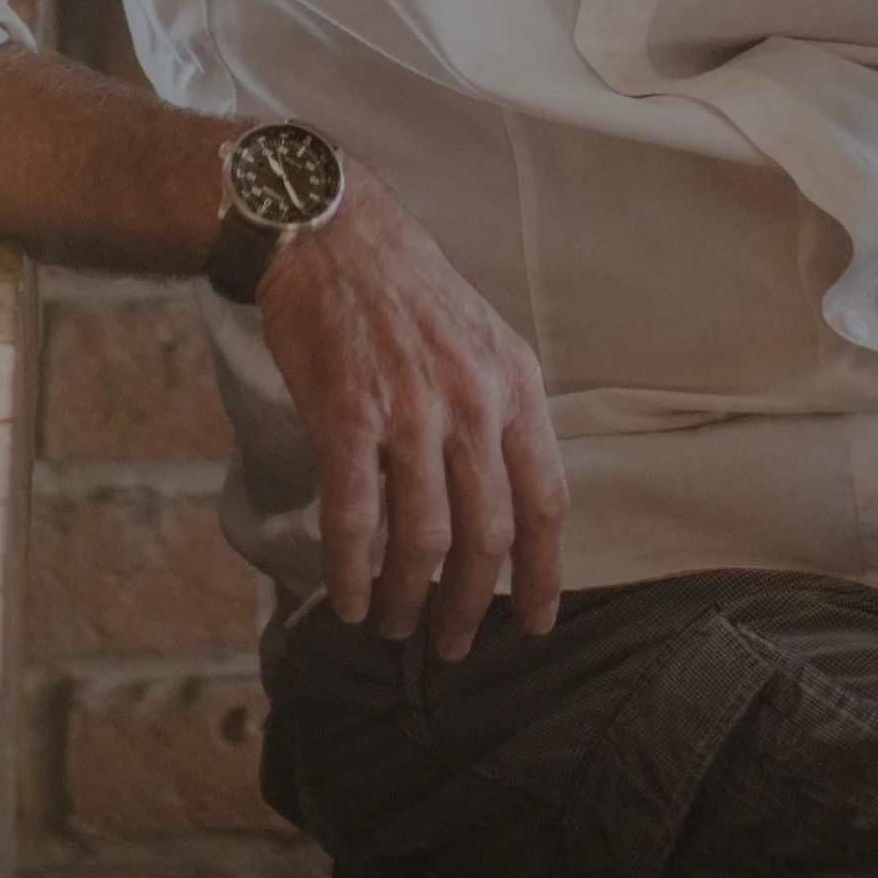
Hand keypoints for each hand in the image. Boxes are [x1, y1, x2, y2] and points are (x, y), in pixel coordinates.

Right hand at [255, 167, 567, 660]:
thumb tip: (507, 501)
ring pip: (424, 538)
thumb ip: (498, 412)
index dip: (544, 574)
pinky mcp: (347, 415)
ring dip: (410, 599)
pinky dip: (351, 571)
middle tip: (451, 644)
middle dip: (471, 605)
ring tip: (394, 625)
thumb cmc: (404, 288)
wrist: (331, 232)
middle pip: (488, 535)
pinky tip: (347, 601)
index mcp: (515, 382)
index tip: (535, 624)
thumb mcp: (480, 339)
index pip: (546, 500)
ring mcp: (410, 408)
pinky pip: (355, 517)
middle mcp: (472, 400)